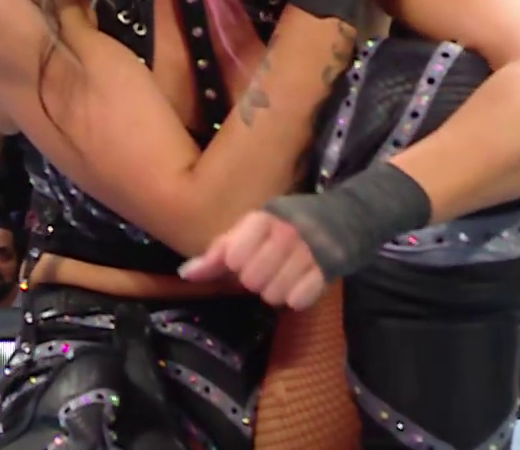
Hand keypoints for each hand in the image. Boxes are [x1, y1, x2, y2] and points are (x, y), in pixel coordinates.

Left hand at [178, 211, 327, 310]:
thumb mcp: (246, 235)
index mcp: (262, 219)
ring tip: (281, 278)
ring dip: (274, 292)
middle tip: (265, 270)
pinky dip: (295, 298)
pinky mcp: (327, 271)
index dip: (235, 264)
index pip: (233, 256)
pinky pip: (299, 300)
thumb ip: (215, 255)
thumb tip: (185, 274)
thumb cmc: (277, 232)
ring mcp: (309, 252)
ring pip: (274, 295)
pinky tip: (298, 286)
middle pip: (251, 280)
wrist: (334, 222)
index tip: (242, 259)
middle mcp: (286, 233)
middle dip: (254, 281)